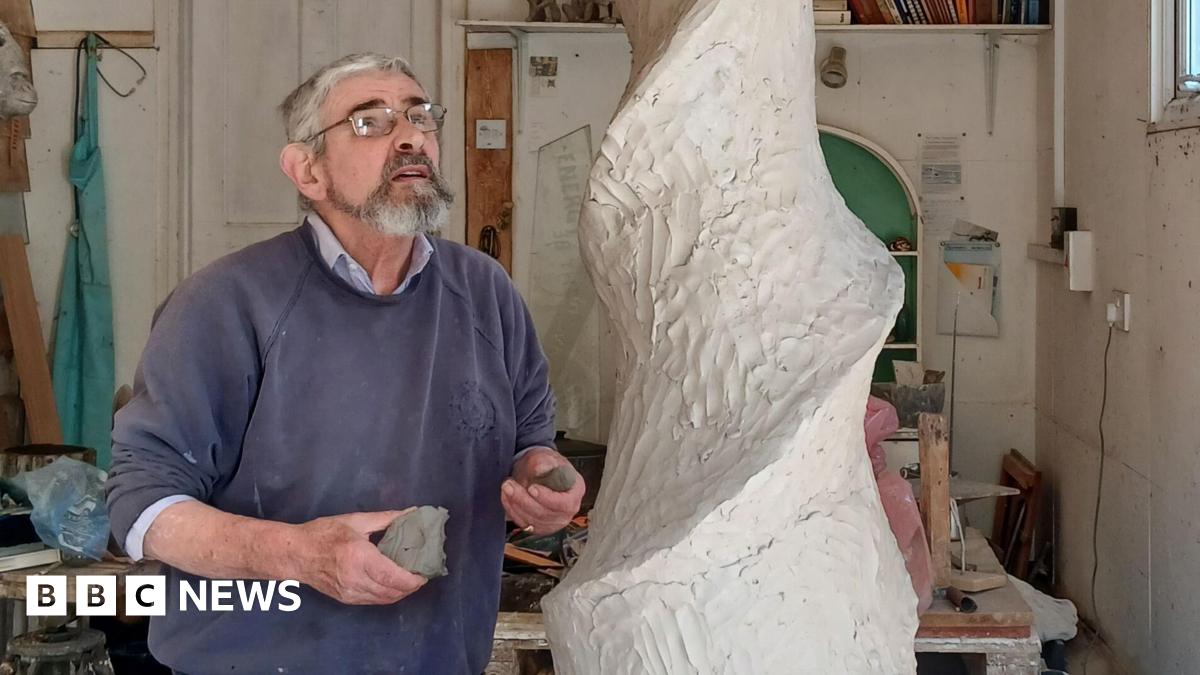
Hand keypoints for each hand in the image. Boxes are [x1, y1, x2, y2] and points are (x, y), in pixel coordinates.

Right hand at [293, 510, 427, 604]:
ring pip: (385, 599)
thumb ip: (386, 519)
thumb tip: (411, 513)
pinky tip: (393, 583)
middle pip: (392, 592)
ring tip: (411, 578)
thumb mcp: (356, 521)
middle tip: (422, 572)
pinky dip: (388, 595)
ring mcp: (350, 592)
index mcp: (359, 557)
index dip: (413, 579)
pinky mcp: (346, 599)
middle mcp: (356, 579)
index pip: (393, 577)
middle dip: (412, 586)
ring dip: (401, 592)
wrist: (295, 554)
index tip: (425, 572)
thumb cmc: (323, 533)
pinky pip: (374, 601)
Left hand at [502, 447, 584, 535]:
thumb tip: (541, 469)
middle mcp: (567, 510)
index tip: (532, 488)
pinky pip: (524, 524)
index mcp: (575, 491)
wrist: (538, 472)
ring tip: (506, 487)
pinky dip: (512, 511)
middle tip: (509, 484)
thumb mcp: (546, 457)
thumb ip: (543, 462)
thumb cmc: (546, 465)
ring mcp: (554, 521)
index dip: (547, 498)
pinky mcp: (539, 527)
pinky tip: (507, 497)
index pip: (565, 503)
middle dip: (524, 500)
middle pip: (545, 514)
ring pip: (532, 521)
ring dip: (515, 504)